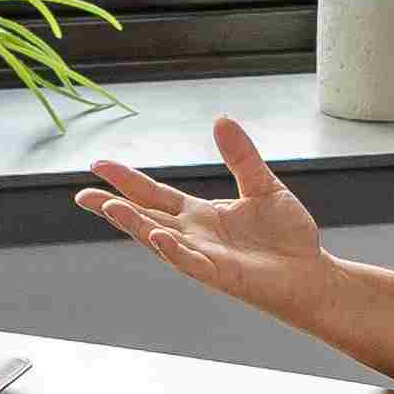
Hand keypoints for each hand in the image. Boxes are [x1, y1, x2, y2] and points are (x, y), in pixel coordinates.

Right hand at [73, 121, 336, 320]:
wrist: (312, 274)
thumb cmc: (287, 236)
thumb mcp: (263, 185)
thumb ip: (241, 156)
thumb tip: (220, 119)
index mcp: (199, 214)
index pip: (154, 195)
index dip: (127, 180)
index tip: (98, 165)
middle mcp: (193, 235)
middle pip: (145, 218)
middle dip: (112, 207)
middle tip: (81, 195)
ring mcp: (203, 256)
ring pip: (160, 240)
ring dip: (135, 226)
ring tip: (110, 208)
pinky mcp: (220, 275)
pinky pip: (190, 262)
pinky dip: (173, 250)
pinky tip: (158, 235)